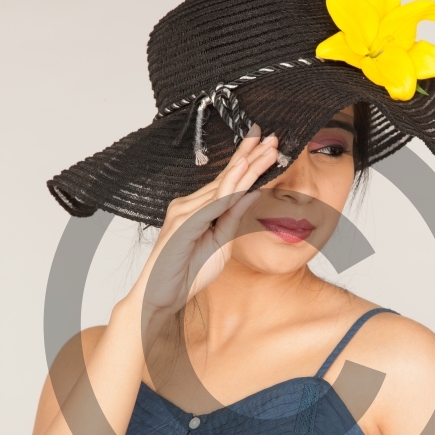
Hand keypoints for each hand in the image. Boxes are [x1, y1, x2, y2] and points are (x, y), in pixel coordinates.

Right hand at [126, 125, 277, 329]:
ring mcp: (184, 212)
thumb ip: (234, 219)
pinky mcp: (183, 225)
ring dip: (247, 167)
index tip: (266, 145)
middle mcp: (190, 205)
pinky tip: (243, 177)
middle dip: (251, 156)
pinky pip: (211, 206)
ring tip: (267, 151)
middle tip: (273, 138)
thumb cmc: (189, 272)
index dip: (247, 161)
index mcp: (199, 209)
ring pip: (222, 187)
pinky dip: (228, 191)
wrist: (161, 296)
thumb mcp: (222, 244)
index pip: (227, 181)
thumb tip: (252, 194)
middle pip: (226, 177)